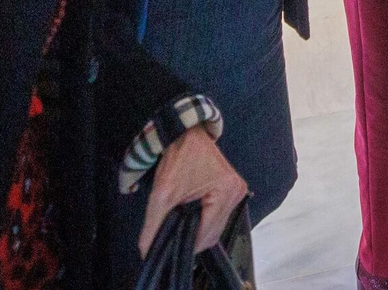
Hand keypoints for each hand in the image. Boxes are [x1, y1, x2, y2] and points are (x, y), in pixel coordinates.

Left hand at [139, 126, 248, 256]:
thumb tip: (149, 253)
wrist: (185, 135)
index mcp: (227, 191)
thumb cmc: (177, 159)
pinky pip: (219, 218)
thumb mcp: (162, 194)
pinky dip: (204, 221)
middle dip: (192, 237)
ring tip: (182, 220)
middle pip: (214, 234)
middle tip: (173, 231)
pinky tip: (192, 214)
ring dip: (198, 230)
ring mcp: (238, 192)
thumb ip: (154, 226)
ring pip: (216, 228)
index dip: (186, 244)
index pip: (207, 234)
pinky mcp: (233, 191)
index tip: (169, 244)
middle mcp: (238, 193)